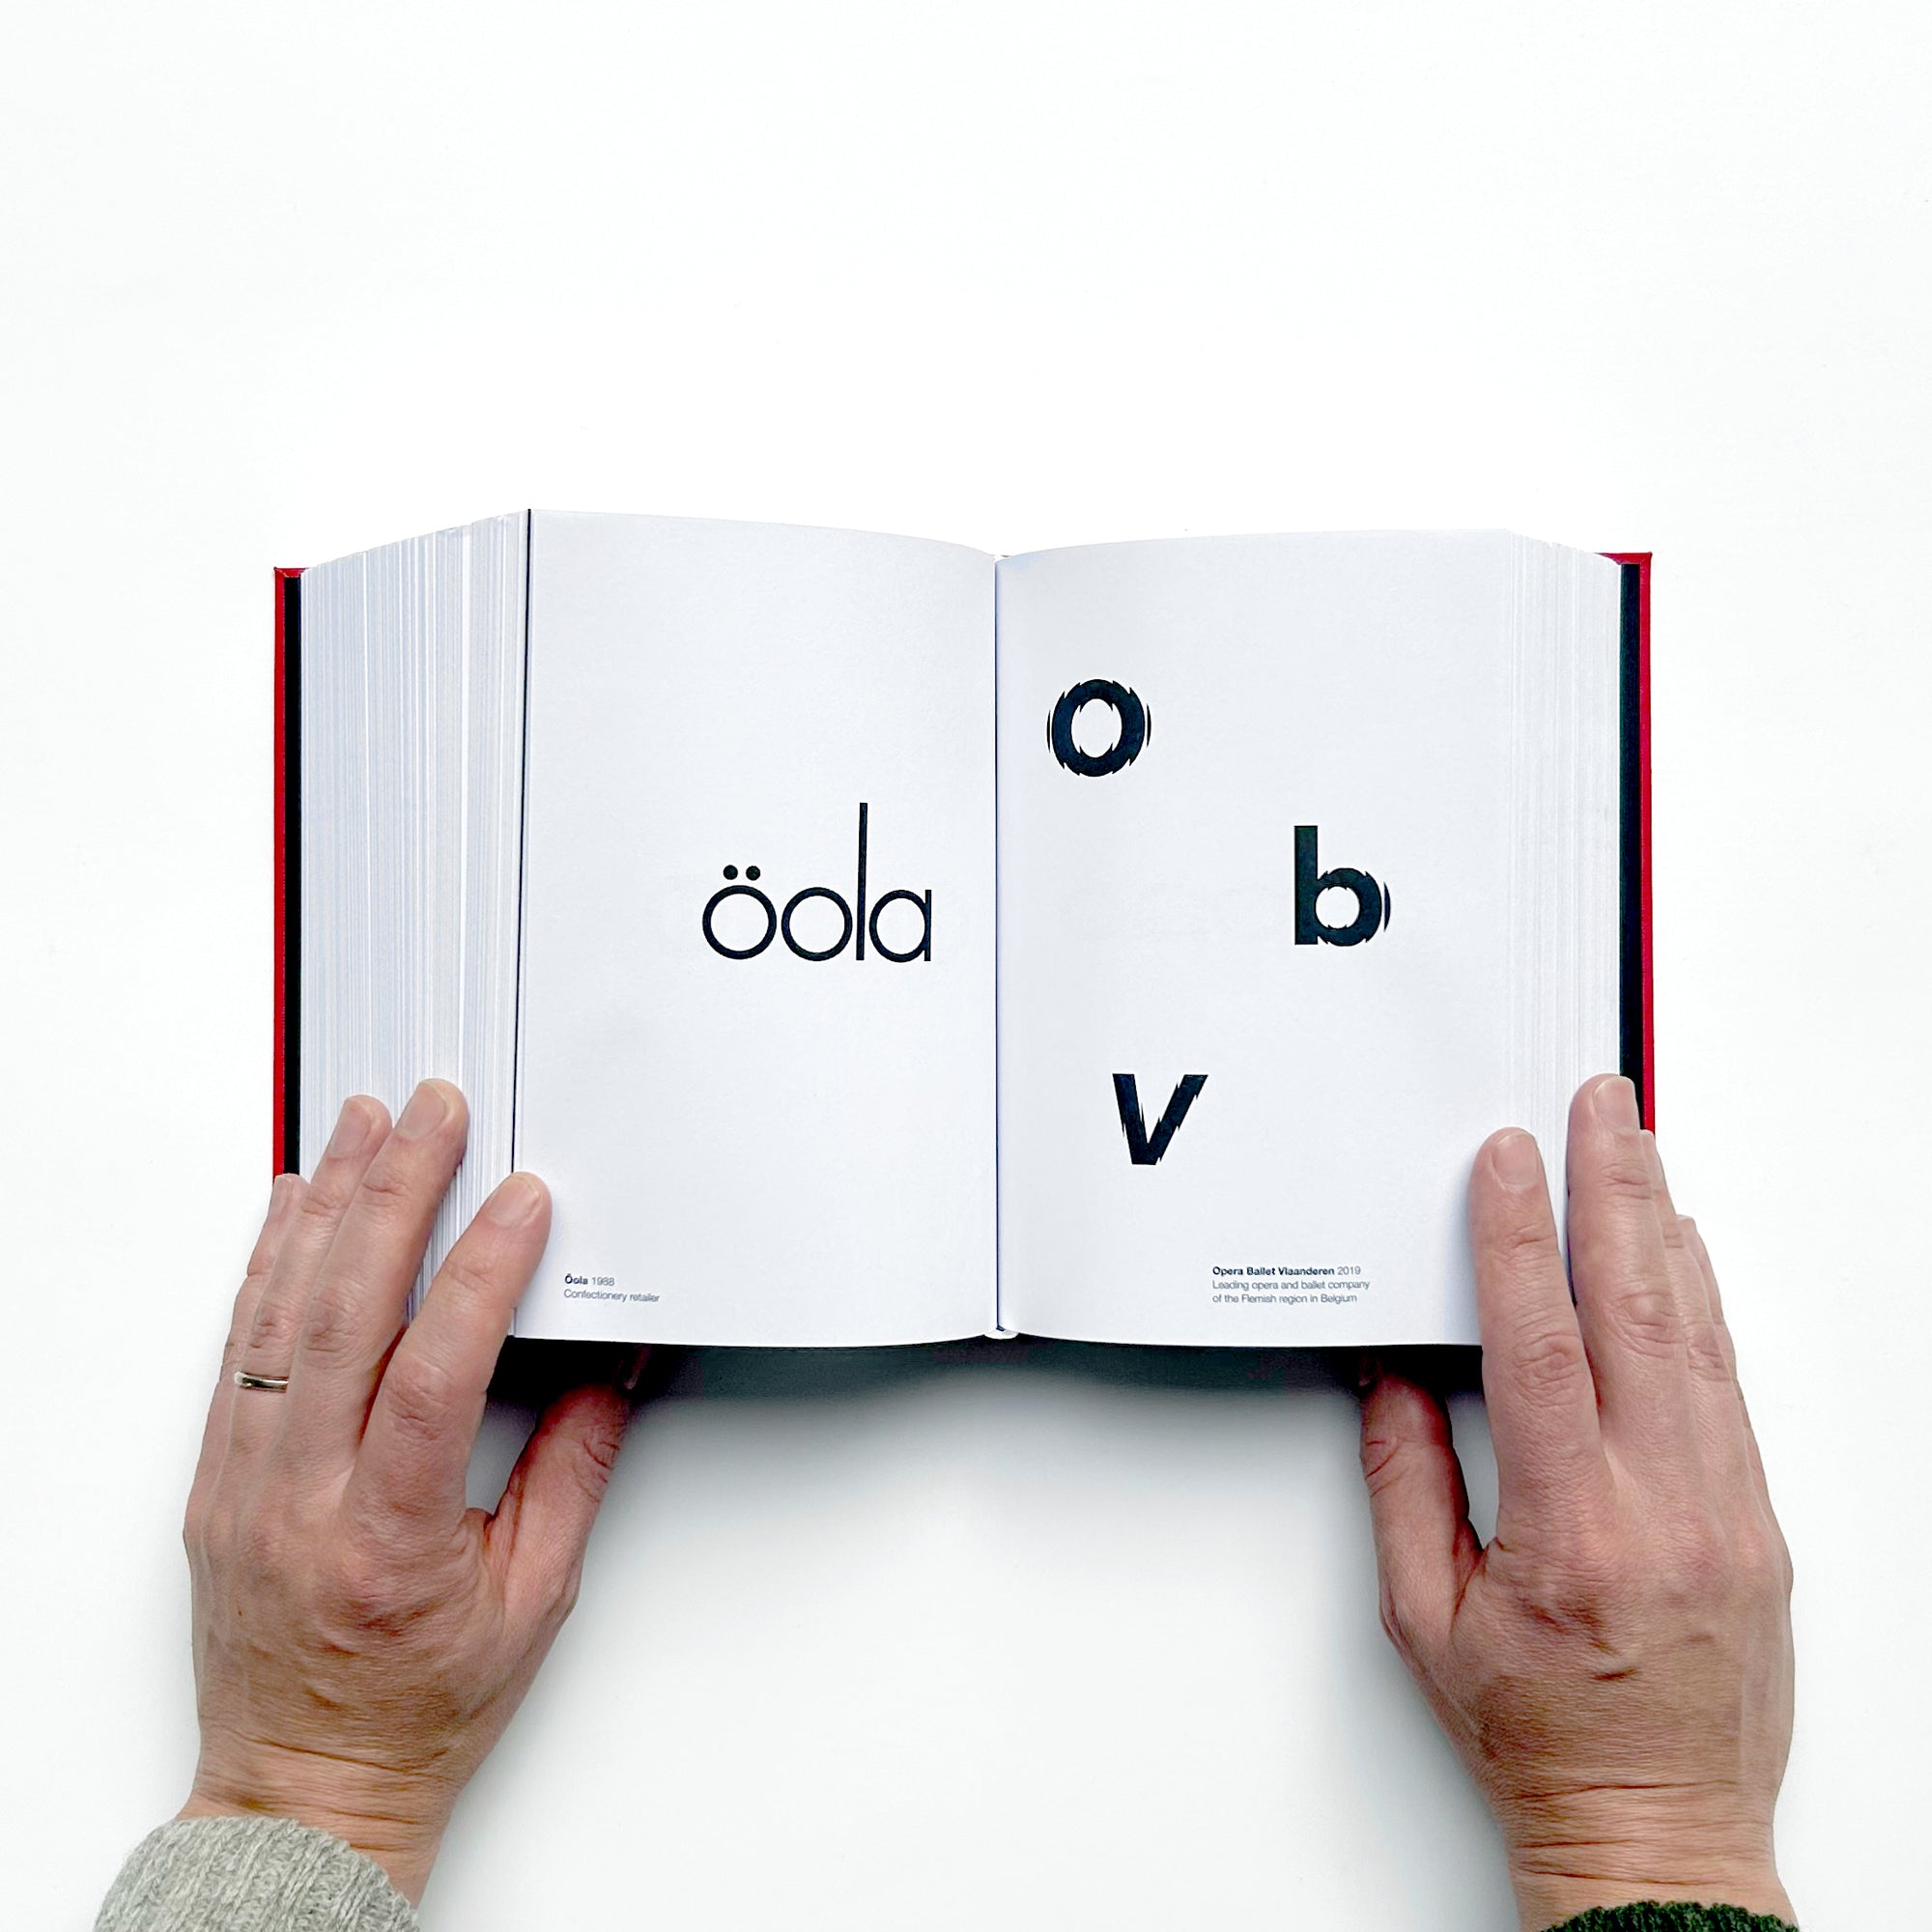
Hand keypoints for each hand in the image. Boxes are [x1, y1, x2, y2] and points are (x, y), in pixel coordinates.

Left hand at [180, 1082, 637, 1902]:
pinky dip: (265, 1265)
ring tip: (361, 1126)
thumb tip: (612, 1366)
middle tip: (430, 1114)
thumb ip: (575, 1469)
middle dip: (393, 1195)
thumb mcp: (531, 1600)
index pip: (433, 1376)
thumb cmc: (419, 1709)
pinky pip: (235, 1351)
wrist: (305, 1785)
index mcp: (390, 1539)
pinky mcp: (214, 1480)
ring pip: (277, 1317)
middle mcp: (299, 1502)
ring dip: (325, 1207)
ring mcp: (242, 1487)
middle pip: (342, 1317)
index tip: (521, 1200)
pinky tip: (290, 1206)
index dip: (480, 1275)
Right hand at [1358, 1075, 1795, 1929]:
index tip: (1508, 1162)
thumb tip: (1397, 1382)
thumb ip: (1407, 1485)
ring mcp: (1729, 1510)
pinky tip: (1685, 1255)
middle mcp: (1667, 1506)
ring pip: (1699, 1337)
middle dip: (1616, 1191)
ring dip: (1665, 1231)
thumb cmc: (1540, 1739)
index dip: (1521, 1242)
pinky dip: (1705, 1304)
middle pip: (1641, 1312)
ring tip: (1642, 1150)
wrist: (1661, 1829)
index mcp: (1575, 1529)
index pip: (1543, 1347)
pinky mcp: (1760, 1522)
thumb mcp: (1428, 1621)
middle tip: (1603, 1107)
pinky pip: (1730, 1386)